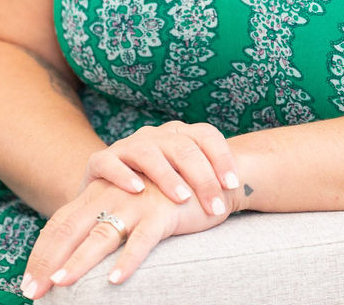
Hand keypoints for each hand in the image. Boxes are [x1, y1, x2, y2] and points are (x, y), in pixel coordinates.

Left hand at [21, 175, 240, 298]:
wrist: (215, 171)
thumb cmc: (171, 192)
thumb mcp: (134, 200)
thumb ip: (108, 218)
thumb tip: (80, 253)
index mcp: (102, 190)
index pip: (62, 221)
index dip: (43, 252)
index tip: (28, 285)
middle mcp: (114, 192)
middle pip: (73, 226)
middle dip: (51, 260)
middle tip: (33, 291)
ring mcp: (138, 200)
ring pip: (103, 233)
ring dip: (81, 261)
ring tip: (63, 284)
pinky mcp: (165, 209)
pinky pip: (142, 239)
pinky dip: (128, 260)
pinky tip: (114, 279)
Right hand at [82, 120, 239, 217]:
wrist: (107, 190)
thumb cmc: (155, 191)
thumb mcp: (182, 180)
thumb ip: (205, 179)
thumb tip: (243, 190)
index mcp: (180, 135)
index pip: (207, 136)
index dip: (222, 158)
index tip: (234, 185)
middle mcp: (156, 135)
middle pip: (184, 148)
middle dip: (202, 178)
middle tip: (214, 207)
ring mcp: (129, 145)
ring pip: (150, 152)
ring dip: (167, 175)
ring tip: (181, 198)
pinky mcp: (101, 160)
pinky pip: (111, 162)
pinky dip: (123, 174)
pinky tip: (137, 189)